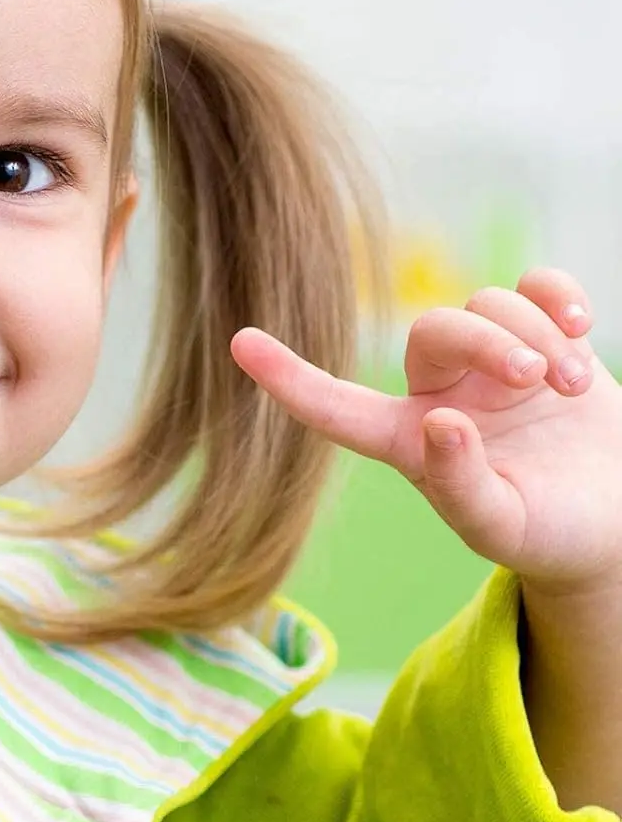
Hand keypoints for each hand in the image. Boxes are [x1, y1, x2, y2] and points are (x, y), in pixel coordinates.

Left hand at [230, 267, 621, 596]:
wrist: (616, 523)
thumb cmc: (546, 533)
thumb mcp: (500, 525)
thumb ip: (462, 485)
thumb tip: (439, 423)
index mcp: (409, 441)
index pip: (336, 407)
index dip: (287, 378)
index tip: (238, 343)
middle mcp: (441, 392)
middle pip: (434, 331)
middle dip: (484, 341)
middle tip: (533, 378)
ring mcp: (492, 362)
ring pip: (489, 304)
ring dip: (534, 333)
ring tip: (570, 384)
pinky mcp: (546, 339)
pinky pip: (535, 288)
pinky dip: (556, 295)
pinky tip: (580, 325)